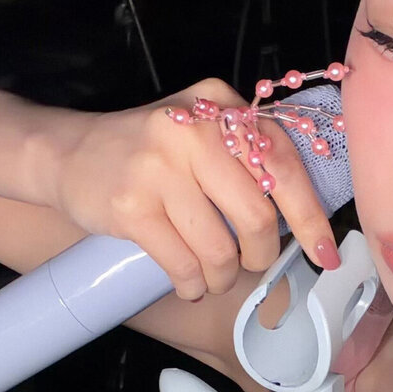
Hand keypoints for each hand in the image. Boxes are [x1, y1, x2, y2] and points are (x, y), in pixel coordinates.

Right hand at [31, 77, 339, 302]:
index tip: (325, 254)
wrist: (67, 153)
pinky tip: (188, 283)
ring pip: (219, 249)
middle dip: (259, 255)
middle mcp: (192, 129)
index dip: (310, 217)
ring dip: (222, 277)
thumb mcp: (200, 131)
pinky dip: (192, 285)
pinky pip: (183, 265)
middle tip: (248, 263)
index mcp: (219, 106)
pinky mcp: (130, 207)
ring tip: (212, 277)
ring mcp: (158, 168)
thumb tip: (304, 219)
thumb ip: (246, 156)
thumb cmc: (148, 152)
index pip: (283, 164)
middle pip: (257, 216)